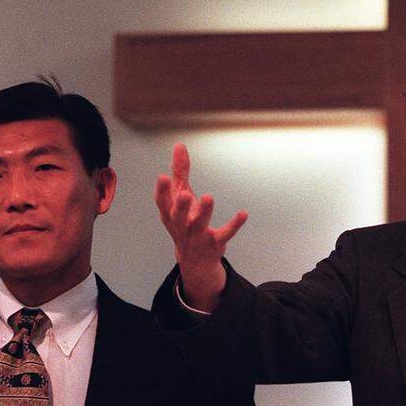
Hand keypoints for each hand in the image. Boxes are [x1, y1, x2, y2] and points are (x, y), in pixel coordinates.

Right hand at [154, 143, 247, 310]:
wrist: (194, 259)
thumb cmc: (185, 221)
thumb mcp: (181, 195)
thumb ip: (180, 171)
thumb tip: (179, 146)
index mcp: (170, 214)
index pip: (162, 203)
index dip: (161, 191)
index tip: (163, 177)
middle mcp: (181, 227)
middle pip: (178, 217)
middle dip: (180, 206)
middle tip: (184, 194)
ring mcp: (197, 236)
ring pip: (199, 226)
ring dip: (204, 213)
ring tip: (209, 198)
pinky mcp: (214, 243)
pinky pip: (224, 234)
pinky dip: (233, 225)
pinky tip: (243, 214)